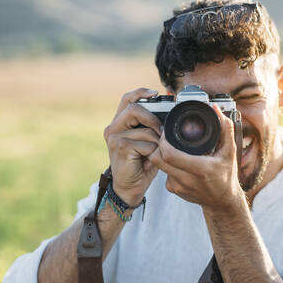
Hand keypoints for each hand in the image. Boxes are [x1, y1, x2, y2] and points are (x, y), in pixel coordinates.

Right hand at [104, 88, 161, 205]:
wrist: (130, 189)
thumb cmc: (141, 165)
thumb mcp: (148, 142)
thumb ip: (153, 127)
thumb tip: (169, 112)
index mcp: (119, 124)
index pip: (127, 99)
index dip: (141, 92)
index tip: (156, 93)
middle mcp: (113, 128)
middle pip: (134, 109)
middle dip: (153, 118)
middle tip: (161, 131)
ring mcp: (114, 137)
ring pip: (144, 129)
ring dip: (156, 141)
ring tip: (154, 152)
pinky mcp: (120, 147)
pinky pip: (145, 143)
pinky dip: (153, 152)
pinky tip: (149, 160)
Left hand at [149, 104, 242, 211]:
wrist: (223, 201)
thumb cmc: (226, 175)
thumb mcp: (230, 151)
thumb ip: (225, 129)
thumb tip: (216, 110)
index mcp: (200, 169)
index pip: (169, 154)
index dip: (163, 141)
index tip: (167, 132)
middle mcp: (187, 180)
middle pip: (158, 159)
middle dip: (158, 146)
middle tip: (165, 137)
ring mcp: (178, 187)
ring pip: (159, 166)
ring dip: (163, 155)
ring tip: (172, 147)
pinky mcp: (174, 190)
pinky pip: (164, 173)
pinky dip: (168, 165)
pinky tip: (178, 162)